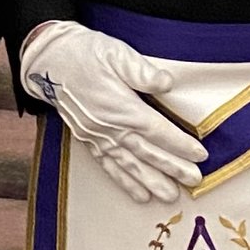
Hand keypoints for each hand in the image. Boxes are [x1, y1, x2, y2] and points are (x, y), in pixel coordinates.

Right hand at [19, 21, 203, 203]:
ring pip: (128, 164)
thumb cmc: (85, 52)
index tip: (200, 155)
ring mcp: (96, 135)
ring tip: (170, 196)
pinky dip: (124, 181)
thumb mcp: (116, 53)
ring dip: (150, 181)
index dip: (179, 144)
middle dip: (171, 168)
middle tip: (194, 182)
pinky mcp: (87, 139)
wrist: (49, 60)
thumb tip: (167, 83)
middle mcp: (108, 126)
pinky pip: (108, 165)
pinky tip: (139, 194)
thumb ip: (141, 71)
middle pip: (146, 152)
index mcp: (119, 105)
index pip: (156, 129)